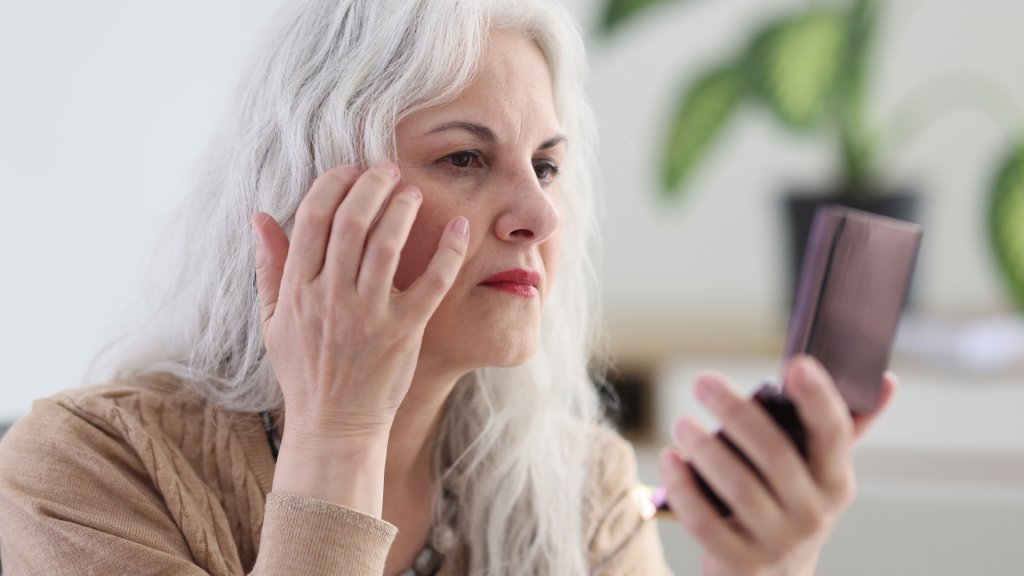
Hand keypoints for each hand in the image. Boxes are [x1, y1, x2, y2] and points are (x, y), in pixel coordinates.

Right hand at [251, 163, 468, 513]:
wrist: (334, 425)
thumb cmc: (305, 371)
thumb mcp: (274, 321)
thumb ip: (269, 267)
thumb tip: (259, 217)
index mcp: (298, 290)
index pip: (312, 219)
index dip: (331, 185)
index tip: (348, 170)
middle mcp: (330, 298)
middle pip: (350, 222)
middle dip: (370, 186)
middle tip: (387, 169)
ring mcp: (368, 315)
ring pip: (387, 245)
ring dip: (402, 209)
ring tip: (413, 191)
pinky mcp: (404, 332)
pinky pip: (431, 283)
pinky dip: (449, 253)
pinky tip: (460, 229)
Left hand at [658, 355, 897, 575]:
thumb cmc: (791, 507)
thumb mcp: (820, 472)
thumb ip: (842, 427)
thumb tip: (885, 382)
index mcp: (836, 482)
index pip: (833, 434)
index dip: (818, 398)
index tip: (796, 365)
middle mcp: (814, 514)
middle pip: (775, 455)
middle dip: (736, 413)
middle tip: (703, 382)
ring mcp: (778, 543)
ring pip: (738, 487)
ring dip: (706, 449)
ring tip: (683, 423)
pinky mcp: (741, 564)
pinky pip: (706, 523)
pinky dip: (685, 488)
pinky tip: (670, 461)